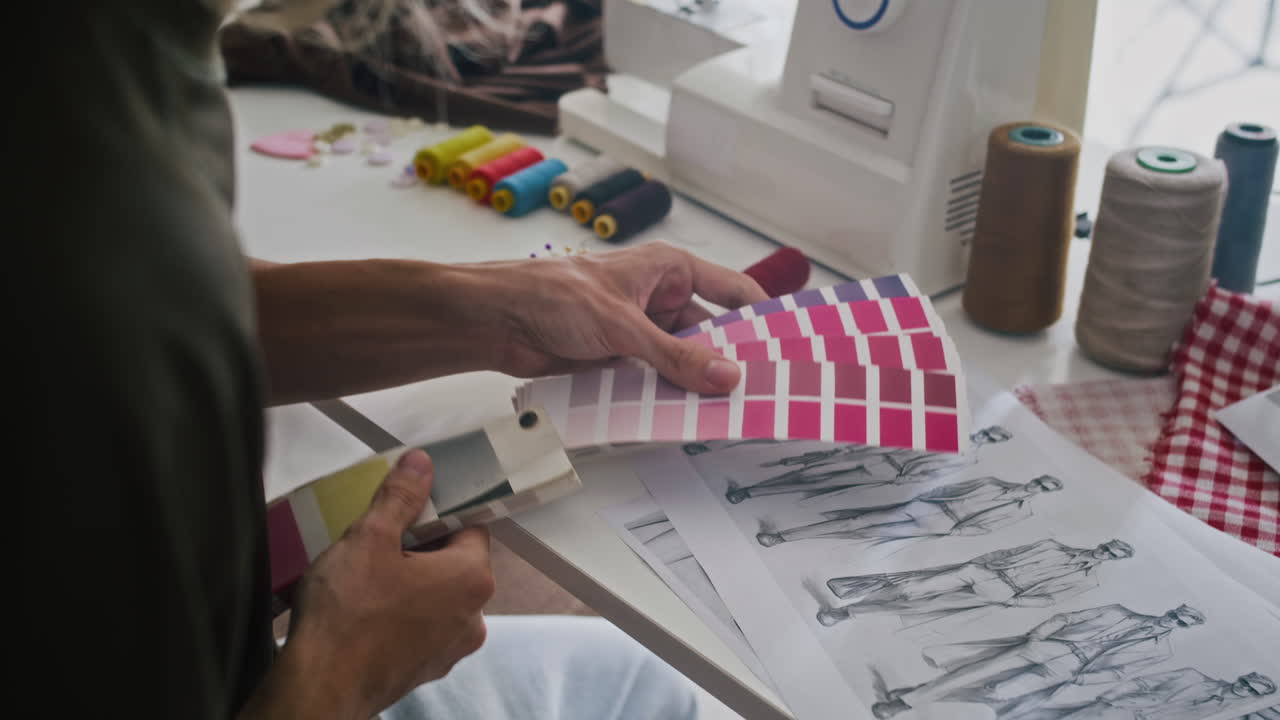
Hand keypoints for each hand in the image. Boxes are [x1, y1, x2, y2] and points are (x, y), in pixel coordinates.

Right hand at [242, 450, 494, 719]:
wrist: (321, 687)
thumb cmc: (349, 612)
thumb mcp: (370, 538)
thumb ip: (401, 497)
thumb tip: (422, 464)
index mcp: (472, 577)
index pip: (470, 527)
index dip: (437, 513)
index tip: (406, 511)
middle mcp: (474, 616)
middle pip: (454, 563)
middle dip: (419, 548)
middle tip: (377, 543)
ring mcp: (451, 648)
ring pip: (436, 597)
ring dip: (409, 583)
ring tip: (366, 578)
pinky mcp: (426, 669)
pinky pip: (420, 627)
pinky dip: (400, 615)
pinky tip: (365, 611)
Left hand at [473, 242, 768, 392]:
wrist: (496, 321)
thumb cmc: (551, 295)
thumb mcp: (624, 325)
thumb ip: (676, 355)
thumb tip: (727, 376)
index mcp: (669, 270)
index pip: (733, 291)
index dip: (761, 317)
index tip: (787, 348)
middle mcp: (659, 298)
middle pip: (710, 333)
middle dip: (729, 361)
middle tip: (760, 394)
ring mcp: (640, 332)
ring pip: (683, 361)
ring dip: (696, 384)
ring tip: (728, 414)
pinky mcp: (620, 361)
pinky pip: (655, 381)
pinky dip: (667, 398)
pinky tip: (685, 419)